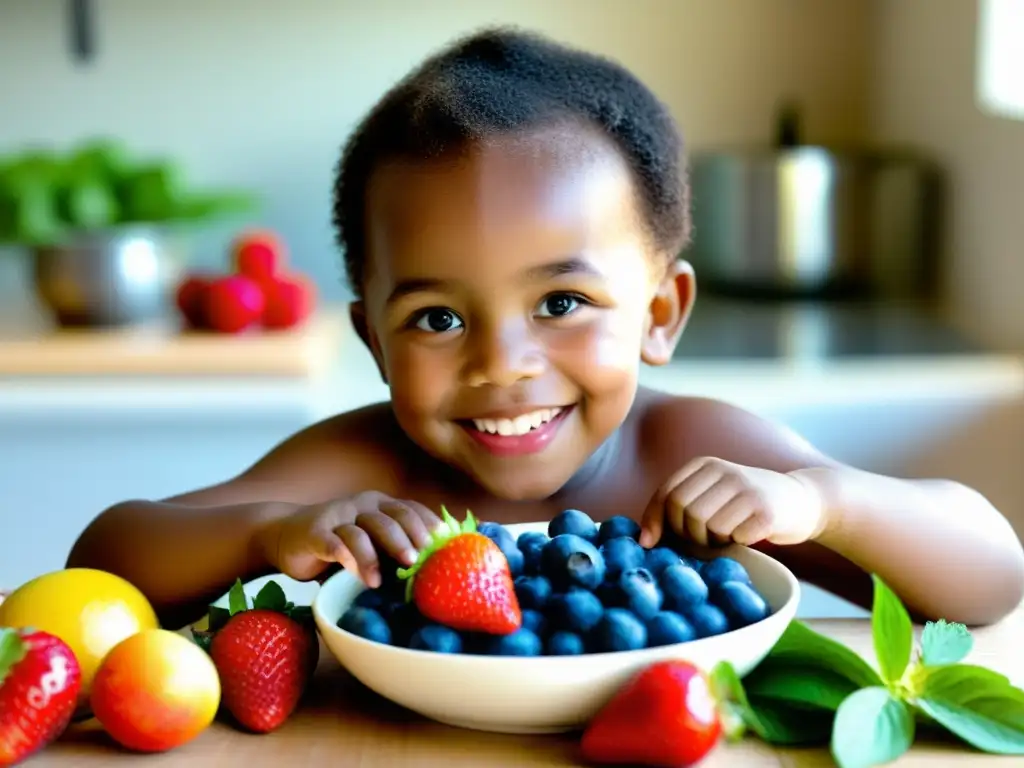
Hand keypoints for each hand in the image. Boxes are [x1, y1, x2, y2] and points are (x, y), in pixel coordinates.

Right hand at [266, 491, 443, 586]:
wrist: (284, 534)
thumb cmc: (337, 543)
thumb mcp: (368, 541)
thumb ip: (392, 548)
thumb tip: (433, 569)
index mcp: (379, 505)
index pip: (409, 509)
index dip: (428, 523)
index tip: (445, 541)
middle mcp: (362, 505)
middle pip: (391, 518)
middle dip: (408, 537)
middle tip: (418, 559)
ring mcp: (338, 516)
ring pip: (362, 532)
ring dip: (375, 556)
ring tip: (382, 581)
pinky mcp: (315, 533)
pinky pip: (334, 544)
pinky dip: (347, 559)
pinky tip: (357, 576)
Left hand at [640, 457, 827, 548]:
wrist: (805, 501)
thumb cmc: (748, 504)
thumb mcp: (714, 493)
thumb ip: (681, 506)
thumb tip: (644, 539)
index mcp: (706, 465)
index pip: (666, 493)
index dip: (654, 521)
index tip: (650, 543)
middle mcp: (725, 471)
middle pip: (682, 511)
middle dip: (685, 534)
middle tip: (702, 541)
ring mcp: (747, 489)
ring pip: (705, 526)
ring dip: (711, 542)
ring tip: (726, 537)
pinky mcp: (766, 512)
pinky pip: (733, 537)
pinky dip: (734, 545)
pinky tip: (746, 537)